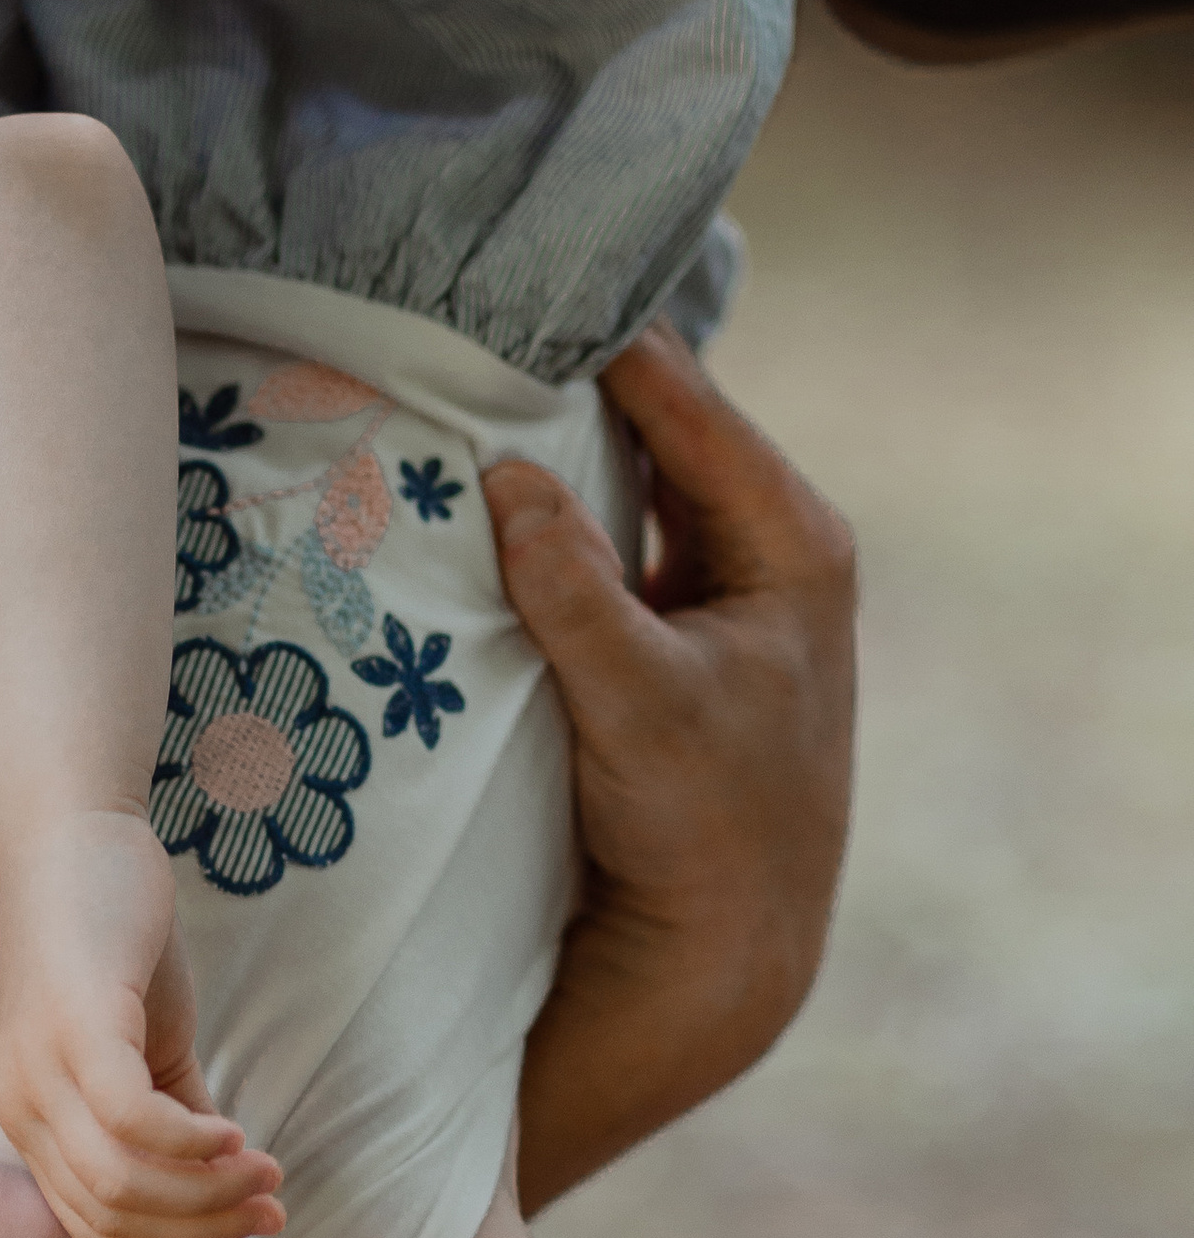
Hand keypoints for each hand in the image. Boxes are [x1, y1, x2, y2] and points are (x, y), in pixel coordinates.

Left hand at [0, 809, 284, 1237]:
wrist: (74, 837)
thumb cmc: (110, 940)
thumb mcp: (142, 1044)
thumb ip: (174, 1114)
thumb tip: (226, 1184)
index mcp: (30, 1120)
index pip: (90, 1230)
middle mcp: (22, 1105)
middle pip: (112, 1217)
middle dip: (202, 1230)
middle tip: (271, 1209)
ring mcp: (42, 1067)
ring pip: (124, 1182)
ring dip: (208, 1194)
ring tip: (267, 1173)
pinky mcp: (77, 1026)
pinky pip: (134, 1123)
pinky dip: (193, 1146)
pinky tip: (238, 1134)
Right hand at [482, 324, 856, 1212]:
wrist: (718, 949)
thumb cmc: (705, 826)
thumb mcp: (639, 701)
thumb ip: (573, 587)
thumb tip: (502, 474)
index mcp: (791, 541)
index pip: (685, 398)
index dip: (597, 339)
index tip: (504, 288)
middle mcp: (758, 550)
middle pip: (649, 427)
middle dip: (559, 382)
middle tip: (458, 327)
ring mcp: (706, 590)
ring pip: (615, 482)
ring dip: (541, 449)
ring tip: (447, 390)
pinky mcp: (656, 633)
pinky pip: (592, 540)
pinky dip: (538, 513)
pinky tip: (464, 491)